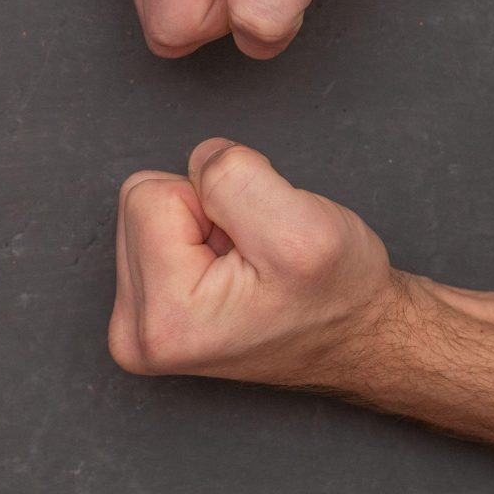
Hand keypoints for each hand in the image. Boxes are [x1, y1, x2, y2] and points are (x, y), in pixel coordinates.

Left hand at [110, 138, 396, 385]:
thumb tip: (198, 159)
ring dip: (203, 225)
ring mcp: (138, 327)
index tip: (253, 242)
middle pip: (141, 203)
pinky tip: (229, 272)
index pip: (150, 194)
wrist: (356, 335)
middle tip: (252, 252)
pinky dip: (197, 239)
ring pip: (149, 216)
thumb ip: (234, 176)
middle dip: (204, 211)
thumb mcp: (302, 226)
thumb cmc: (338, 294)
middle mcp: (137, 332)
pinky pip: (156, 235)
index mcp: (164, 319)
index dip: (214, 200)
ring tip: (245, 263)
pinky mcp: (147, 314)